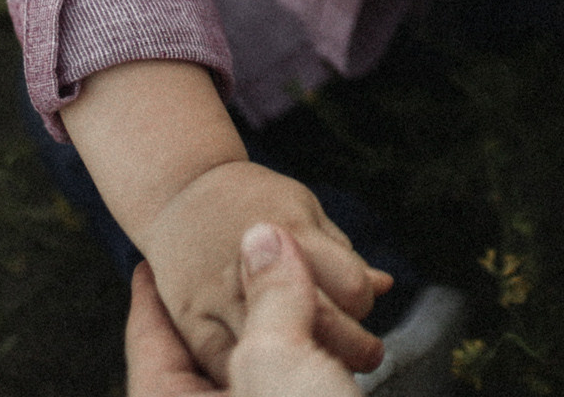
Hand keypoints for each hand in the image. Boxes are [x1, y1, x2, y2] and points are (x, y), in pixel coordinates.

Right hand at [139, 160, 390, 383]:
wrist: (179, 191)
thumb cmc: (252, 199)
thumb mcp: (304, 209)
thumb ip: (341, 253)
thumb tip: (385, 286)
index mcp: (290, 232)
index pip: (351, 287)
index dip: (363, 299)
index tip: (359, 302)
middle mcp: (252, 267)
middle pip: (320, 324)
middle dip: (352, 345)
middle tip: (364, 353)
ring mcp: (218, 299)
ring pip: (273, 352)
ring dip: (306, 362)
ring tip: (322, 360)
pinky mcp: (191, 324)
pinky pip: (229, 366)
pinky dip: (255, 371)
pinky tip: (272, 366)